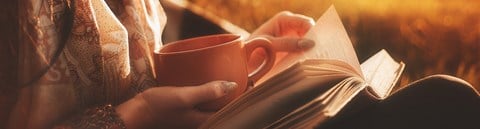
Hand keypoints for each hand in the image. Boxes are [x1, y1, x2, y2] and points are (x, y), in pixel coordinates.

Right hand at [116, 81, 236, 128]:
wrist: (134, 113)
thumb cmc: (158, 106)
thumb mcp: (184, 97)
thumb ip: (208, 92)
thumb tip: (234, 85)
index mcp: (204, 120)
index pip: (230, 109)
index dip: (243, 96)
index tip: (251, 82)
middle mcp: (201, 119)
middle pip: (224, 107)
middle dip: (235, 94)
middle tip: (244, 77)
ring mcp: (192, 115)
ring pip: (214, 103)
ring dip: (223, 92)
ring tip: (231, 77)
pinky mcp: (185, 109)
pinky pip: (203, 100)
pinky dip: (209, 91)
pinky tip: (208, 81)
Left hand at [248, 11, 314, 70]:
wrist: (242, 62)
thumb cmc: (252, 49)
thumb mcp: (269, 45)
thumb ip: (287, 44)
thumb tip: (309, 43)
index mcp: (284, 19)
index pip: (305, 22)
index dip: (313, 33)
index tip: (317, 46)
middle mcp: (290, 26)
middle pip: (310, 32)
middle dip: (314, 42)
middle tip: (319, 55)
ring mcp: (292, 38)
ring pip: (309, 43)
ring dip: (312, 51)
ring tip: (315, 61)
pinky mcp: (293, 50)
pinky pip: (304, 52)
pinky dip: (307, 57)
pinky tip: (309, 65)